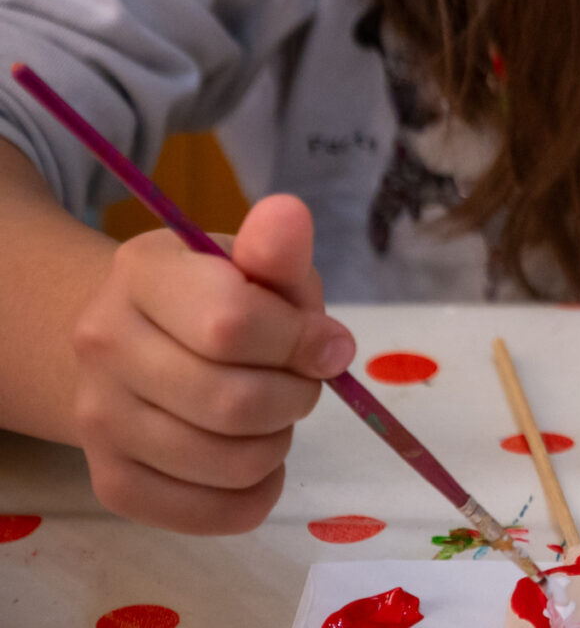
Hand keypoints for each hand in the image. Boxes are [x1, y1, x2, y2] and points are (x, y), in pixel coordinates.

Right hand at [69, 194, 355, 533]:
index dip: (300, 342)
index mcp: (142, 274)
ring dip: (278, 443)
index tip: (331, 345)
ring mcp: (97, 420)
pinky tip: (256, 461)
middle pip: (233, 402)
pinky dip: (256, 495)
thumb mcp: (255, 262)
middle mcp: (102, 346)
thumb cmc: (221, 296)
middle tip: (302, 381)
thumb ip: (278, 248)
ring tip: (275, 415)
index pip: (232, 324)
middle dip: (296, 396)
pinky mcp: (110, 483)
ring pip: (227, 463)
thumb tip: (289, 217)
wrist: (140, 343)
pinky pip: (209, 514)